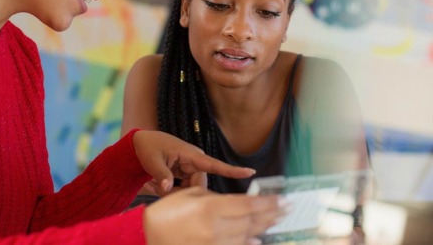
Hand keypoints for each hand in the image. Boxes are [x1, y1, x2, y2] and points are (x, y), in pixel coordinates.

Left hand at [132, 130, 254, 194]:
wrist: (140, 145)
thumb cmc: (148, 147)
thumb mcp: (152, 160)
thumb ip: (162, 175)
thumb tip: (168, 188)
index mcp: (191, 155)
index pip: (214, 164)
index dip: (232, 170)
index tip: (250, 172)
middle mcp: (194, 162)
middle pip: (200, 187)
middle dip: (184, 193)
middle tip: (162, 188)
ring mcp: (190, 170)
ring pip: (192, 191)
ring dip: (177, 193)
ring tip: (159, 184)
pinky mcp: (184, 176)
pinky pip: (184, 191)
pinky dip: (173, 192)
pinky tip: (161, 184)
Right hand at [143, 186, 285, 244]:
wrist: (147, 236)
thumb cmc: (165, 212)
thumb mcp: (189, 194)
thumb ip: (213, 195)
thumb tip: (235, 201)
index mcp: (210, 207)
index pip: (247, 204)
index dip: (267, 202)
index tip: (281, 200)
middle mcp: (215, 227)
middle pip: (251, 221)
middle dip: (270, 214)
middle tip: (286, 210)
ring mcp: (214, 244)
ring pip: (246, 236)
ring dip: (262, 228)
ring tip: (275, 222)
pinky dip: (248, 244)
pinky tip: (257, 240)